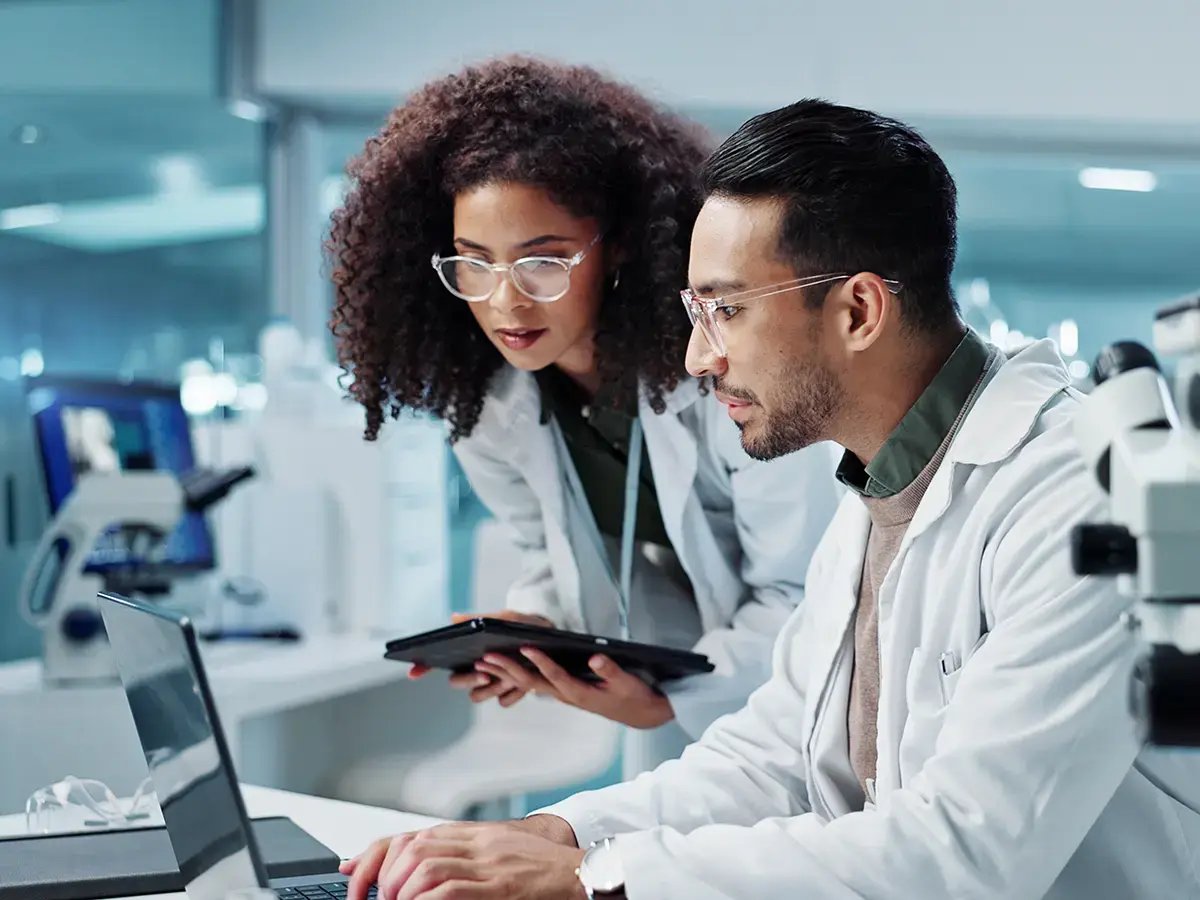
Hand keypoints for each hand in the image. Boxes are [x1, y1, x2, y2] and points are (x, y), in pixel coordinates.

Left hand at [341, 818, 583, 899]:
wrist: (582, 874)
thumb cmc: (541, 870)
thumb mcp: (498, 854)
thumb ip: (461, 857)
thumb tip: (415, 874)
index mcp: (474, 835)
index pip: (412, 835)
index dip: (376, 853)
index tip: (353, 875)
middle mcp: (477, 844)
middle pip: (413, 846)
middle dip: (385, 876)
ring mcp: (489, 864)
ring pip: (425, 865)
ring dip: (401, 891)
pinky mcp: (501, 887)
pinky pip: (451, 890)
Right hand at [408, 611, 553, 711]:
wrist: (550, 636)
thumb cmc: (523, 625)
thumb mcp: (505, 618)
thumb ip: (482, 619)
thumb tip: (455, 618)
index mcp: (470, 652)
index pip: (438, 661)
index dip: (422, 667)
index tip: (414, 671)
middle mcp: (476, 669)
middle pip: (456, 682)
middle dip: (469, 679)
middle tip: (486, 672)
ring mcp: (492, 683)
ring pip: (478, 696)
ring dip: (493, 687)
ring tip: (511, 675)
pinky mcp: (510, 693)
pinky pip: (503, 702)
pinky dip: (512, 694)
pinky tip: (523, 684)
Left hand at [481, 647, 673, 729]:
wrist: (639, 713)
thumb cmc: (633, 696)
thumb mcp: (628, 683)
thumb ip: (610, 671)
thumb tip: (595, 658)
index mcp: (580, 693)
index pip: (556, 676)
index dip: (541, 662)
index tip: (526, 648)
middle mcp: (566, 695)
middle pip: (532, 682)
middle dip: (507, 669)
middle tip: (486, 657)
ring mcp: (563, 694)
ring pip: (529, 684)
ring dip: (505, 674)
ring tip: (482, 662)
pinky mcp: (563, 690)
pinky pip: (535, 684)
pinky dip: (516, 676)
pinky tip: (502, 668)